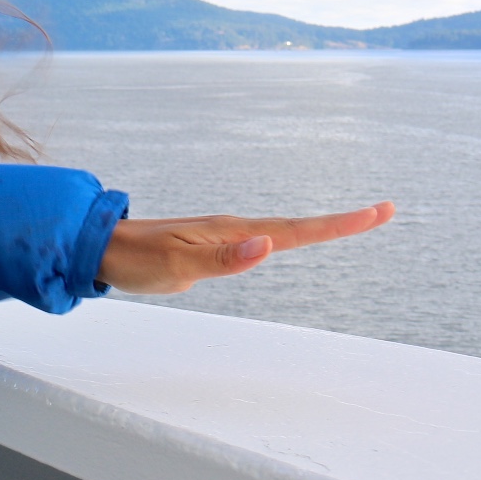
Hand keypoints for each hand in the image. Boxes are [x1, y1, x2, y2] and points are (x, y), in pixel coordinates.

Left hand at [96, 202, 394, 294]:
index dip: (338, 224)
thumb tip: (269, 245)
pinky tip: (287, 240)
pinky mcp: (211, 246)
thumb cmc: (135, 260)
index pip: (296, 230)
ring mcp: (222, 236)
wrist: (98, 248)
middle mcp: (233, 229)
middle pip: (296, 227)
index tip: (378, 212)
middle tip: (382, 213)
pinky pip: (259, 240)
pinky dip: (286, 237)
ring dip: (317, 228)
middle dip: (339, 223)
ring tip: (351, 224)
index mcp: (232, 231)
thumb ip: (224, 259)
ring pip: (280, 231)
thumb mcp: (178, 267)